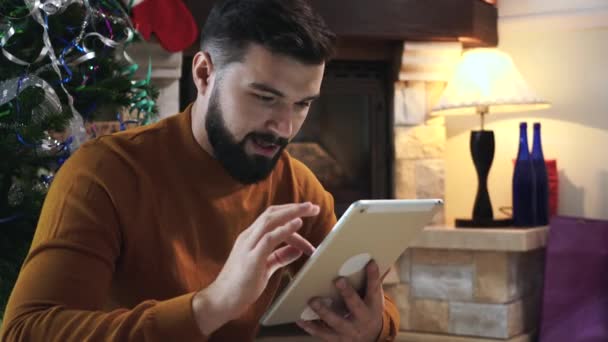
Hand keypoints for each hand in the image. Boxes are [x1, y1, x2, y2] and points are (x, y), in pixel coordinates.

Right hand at [193, 202, 319, 333]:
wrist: (221, 301)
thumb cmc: (241, 285)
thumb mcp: (265, 267)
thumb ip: (280, 257)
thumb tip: (297, 250)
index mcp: (250, 238)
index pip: (271, 219)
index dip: (290, 215)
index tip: (307, 216)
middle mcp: (248, 237)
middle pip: (272, 213)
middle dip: (293, 208)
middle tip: (313, 207)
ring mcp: (248, 246)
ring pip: (270, 220)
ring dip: (292, 213)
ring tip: (309, 210)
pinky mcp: (252, 258)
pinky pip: (270, 238)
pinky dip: (285, 229)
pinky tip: (297, 224)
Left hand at [296, 260, 384, 341]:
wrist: (370, 338)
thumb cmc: (367, 310)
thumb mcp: (371, 298)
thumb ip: (366, 282)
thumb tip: (362, 259)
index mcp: (373, 306)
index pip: (375, 289)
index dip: (373, 276)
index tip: (370, 263)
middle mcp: (363, 319)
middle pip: (356, 306)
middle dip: (348, 293)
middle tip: (338, 280)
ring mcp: (350, 331)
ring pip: (336, 321)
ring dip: (324, 311)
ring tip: (312, 300)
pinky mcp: (337, 339)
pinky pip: (323, 334)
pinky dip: (311, 327)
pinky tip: (300, 319)